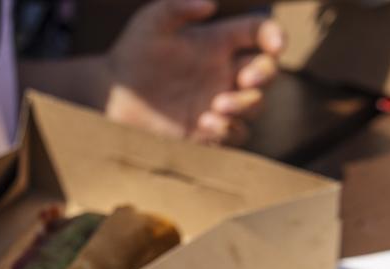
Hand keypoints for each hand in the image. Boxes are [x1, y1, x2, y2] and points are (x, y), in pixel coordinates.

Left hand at [105, 0, 284, 145]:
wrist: (113, 94)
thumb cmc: (133, 52)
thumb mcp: (152, 22)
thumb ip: (177, 7)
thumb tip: (210, 6)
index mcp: (220, 42)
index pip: (261, 33)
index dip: (276, 36)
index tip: (276, 44)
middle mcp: (224, 71)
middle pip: (268, 72)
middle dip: (265, 75)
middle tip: (244, 79)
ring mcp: (218, 101)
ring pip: (255, 105)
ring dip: (246, 105)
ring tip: (217, 106)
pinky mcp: (207, 129)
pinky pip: (235, 134)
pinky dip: (230, 130)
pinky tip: (207, 123)